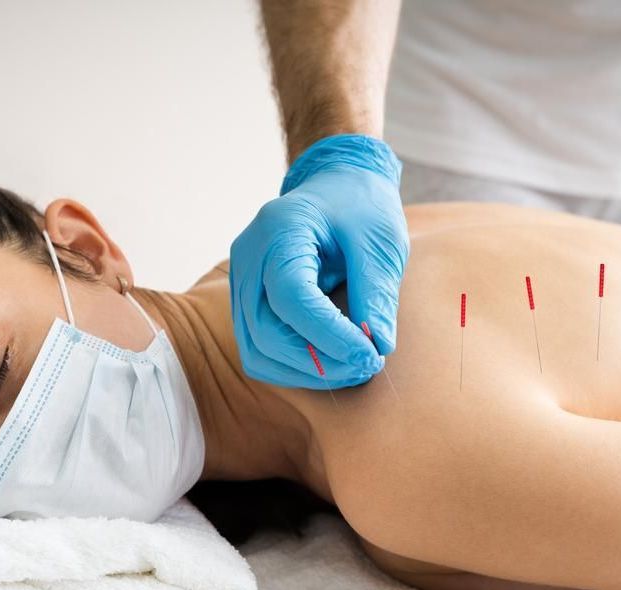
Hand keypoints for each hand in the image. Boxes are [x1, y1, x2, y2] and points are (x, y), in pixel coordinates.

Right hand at [229, 134, 408, 388]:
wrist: (337, 186)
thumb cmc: (361, 207)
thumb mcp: (379, 241)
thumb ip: (376, 293)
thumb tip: (378, 347)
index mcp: (279, 230)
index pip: (291, 297)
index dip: (330, 335)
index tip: (371, 355)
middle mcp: (249, 257)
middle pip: (266, 331)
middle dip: (319, 361)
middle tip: (366, 366)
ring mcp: (241, 281)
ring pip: (257, 350)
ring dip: (305, 372)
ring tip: (352, 368)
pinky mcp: (247, 302)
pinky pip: (259, 349)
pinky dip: (292, 367)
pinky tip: (330, 363)